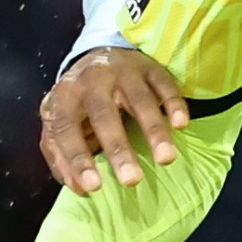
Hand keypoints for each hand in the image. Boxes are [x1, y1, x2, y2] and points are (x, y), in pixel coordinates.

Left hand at [40, 46, 190, 195]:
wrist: (100, 54)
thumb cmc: (80, 102)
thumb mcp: (61, 124)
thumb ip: (60, 156)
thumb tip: (78, 188)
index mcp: (64, 96)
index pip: (65, 128)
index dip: (77, 158)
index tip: (93, 187)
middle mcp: (91, 80)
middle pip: (104, 115)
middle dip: (118, 149)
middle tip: (131, 180)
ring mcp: (123, 71)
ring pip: (139, 100)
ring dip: (153, 130)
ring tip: (165, 159)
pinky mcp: (149, 68)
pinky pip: (164, 85)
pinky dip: (173, 104)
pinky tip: (180, 125)